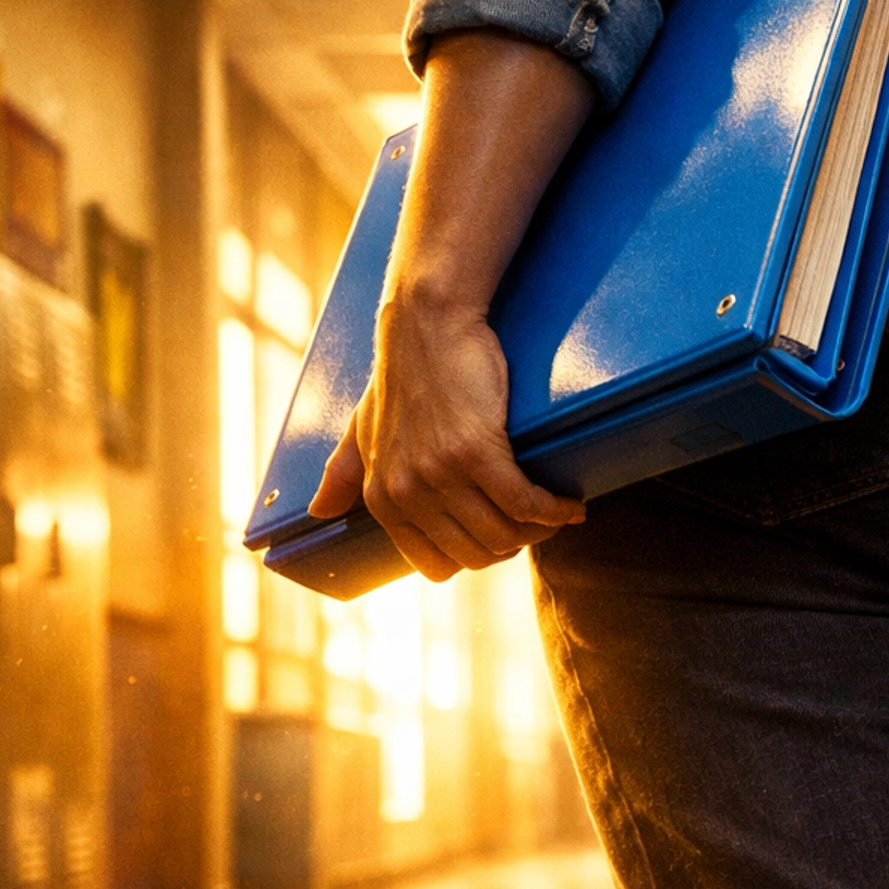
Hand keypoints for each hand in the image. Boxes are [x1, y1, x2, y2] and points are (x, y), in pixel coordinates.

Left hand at [308, 293, 582, 582]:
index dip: (475, 558)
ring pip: (505, 535)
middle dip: (513, 548)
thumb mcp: (361, 428)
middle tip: (536, 526)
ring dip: (539, 531)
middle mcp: (408, 493)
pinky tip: (568, 505)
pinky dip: (554, 510)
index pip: (436, 565)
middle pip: (478, 555)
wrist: (427, 323)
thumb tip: (319, 510)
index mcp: (381, 498)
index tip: (499, 539)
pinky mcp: (477, 450)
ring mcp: (441, 474)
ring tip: (557, 513)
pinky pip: (525, 503)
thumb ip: (342, 472)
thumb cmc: (401, 374)